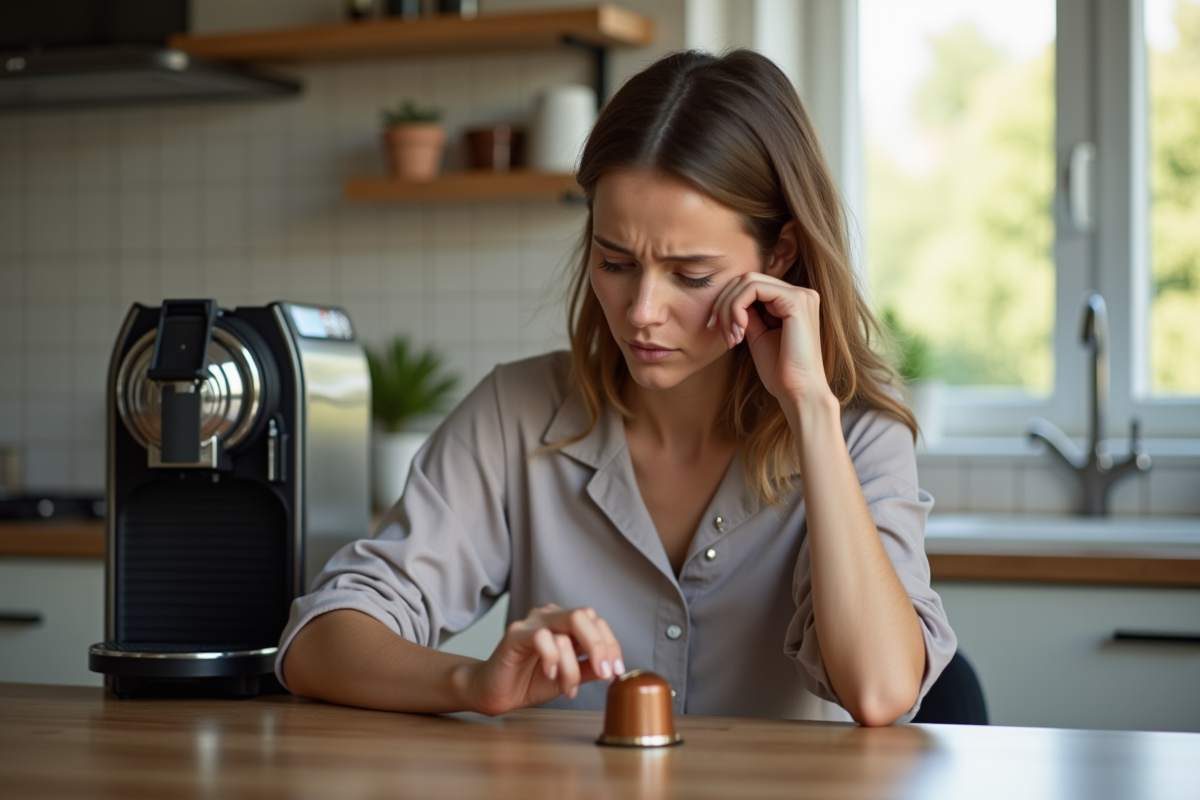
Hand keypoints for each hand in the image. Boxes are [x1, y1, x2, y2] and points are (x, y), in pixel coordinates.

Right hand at [465, 604, 623, 715]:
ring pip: (567, 627)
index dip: (611, 645)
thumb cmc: (530, 681)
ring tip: (568, 688)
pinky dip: (552, 657)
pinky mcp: (515, 634)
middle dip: (600, 646)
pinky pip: (541, 636)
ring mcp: (532, 623)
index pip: (596, 622)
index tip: (617, 671)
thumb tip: (615, 668)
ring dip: (573, 664)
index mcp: (565, 624)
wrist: (496, 693)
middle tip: (605, 674)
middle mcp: (550, 617)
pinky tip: (550, 674)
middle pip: (584, 615)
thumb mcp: (569, 676)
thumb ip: (589, 668)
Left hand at [707, 272, 833, 408]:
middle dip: (723, 303)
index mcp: (792, 301)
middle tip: (716, 331)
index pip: (750, 285)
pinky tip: (739, 331)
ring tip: (730, 336)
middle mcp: (800, 293)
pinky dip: (737, 308)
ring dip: (728, 308)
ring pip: (748, 281)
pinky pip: (754, 289)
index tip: (714, 328)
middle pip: (747, 279)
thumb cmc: (780, 371)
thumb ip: (747, 314)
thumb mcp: (757, 335)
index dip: (726, 302)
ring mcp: (801, 294)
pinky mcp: (796, 301)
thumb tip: (727, 300)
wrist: (798, 392)